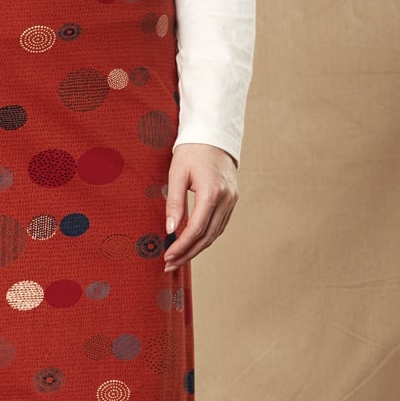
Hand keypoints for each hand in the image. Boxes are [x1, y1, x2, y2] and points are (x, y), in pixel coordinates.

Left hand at [163, 143, 238, 271]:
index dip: (181, 246)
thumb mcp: (176, 174)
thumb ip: (174, 203)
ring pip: (215, 234)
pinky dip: (205, 238)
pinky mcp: (232, 201)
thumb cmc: (192, 151)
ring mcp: (232, 200)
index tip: (167, 256)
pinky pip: (219, 226)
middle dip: (188, 254)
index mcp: (212, 192)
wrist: (213, 135)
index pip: (196, 229)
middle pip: (207, 236)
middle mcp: (226, 199)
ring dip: (197, 249)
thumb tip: (169, 230)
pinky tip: (192, 245)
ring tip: (178, 259)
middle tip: (170, 265)